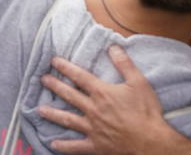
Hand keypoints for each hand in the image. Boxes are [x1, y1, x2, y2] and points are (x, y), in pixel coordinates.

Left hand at [37, 47, 177, 154]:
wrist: (151, 142)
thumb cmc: (146, 112)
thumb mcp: (139, 83)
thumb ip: (124, 64)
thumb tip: (113, 47)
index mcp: (102, 93)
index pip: (80, 77)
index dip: (66, 68)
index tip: (53, 61)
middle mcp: (93, 109)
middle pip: (69, 95)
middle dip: (55, 86)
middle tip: (42, 80)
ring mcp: (92, 128)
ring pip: (67, 120)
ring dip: (53, 114)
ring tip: (39, 110)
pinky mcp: (96, 145)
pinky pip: (76, 146)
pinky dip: (64, 146)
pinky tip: (52, 144)